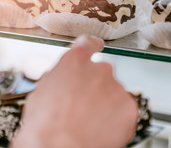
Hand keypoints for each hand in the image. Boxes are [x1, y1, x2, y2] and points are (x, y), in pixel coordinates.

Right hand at [12, 35, 137, 147]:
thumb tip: (64, 78)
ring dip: (105, 103)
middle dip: (95, 86)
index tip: (97, 46)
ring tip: (89, 121)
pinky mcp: (128, 106)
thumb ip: (59, 77)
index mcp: (75, 61)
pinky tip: (101, 127)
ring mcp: (116, 87)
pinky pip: (123, 108)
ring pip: (113, 92)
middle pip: (101, 72)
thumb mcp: (42, 91)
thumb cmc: (45, 126)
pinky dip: (116, 117)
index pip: (88, 43)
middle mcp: (99, 69)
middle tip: (83, 105)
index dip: (92, 45)